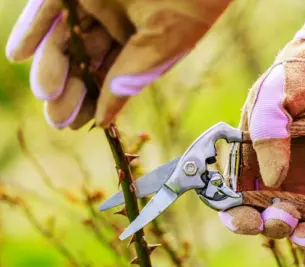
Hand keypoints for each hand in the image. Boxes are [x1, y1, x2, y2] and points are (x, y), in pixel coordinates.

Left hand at [6, 0, 229, 128]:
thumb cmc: (191, 3)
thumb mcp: (163, 45)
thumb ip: (131, 77)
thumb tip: (105, 118)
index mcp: (140, 41)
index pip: (111, 75)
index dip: (94, 100)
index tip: (78, 124)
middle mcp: (115, 22)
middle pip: (85, 60)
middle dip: (71, 89)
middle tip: (57, 117)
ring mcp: (96, 1)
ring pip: (65, 38)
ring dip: (52, 66)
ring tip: (47, 93)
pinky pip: (49, 7)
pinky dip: (33, 29)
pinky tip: (20, 54)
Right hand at [219, 19, 304, 260]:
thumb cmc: (294, 80)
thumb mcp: (274, 95)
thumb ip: (267, 130)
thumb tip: (274, 177)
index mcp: (248, 159)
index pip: (233, 197)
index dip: (237, 215)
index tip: (248, 220)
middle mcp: (271, 176)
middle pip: (264, 214)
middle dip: (271, 225)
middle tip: (285, 218)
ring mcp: (301, 181)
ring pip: (298, 219)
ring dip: (302, 234)